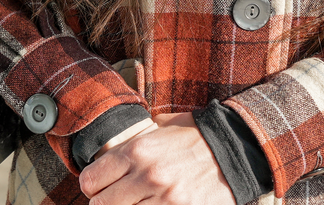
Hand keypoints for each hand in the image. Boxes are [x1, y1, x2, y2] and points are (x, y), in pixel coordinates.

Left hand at [77, 112, 235, 204]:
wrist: (233, 149)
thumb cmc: (194, 136)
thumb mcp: (158, 128)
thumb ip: (133, 141)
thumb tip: (109, 151)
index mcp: (137, 150)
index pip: (91, 179)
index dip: (90, 186)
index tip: (96, 187)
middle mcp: (147, 175)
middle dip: (103, 204)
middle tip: (112, 200)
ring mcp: (165, 199)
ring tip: (131, 202)